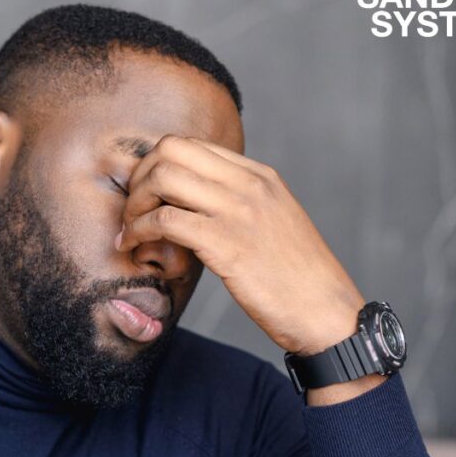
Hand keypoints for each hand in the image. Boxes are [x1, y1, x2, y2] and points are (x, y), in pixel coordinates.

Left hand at [114, 136, 365, 355]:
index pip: (193, 146)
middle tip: (132, 212)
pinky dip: (139, 232)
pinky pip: (165, 221)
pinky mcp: (226, 244)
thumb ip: (240, 208)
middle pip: (171, 151)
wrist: (325, 311)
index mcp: (260, 176)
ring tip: (130, 233)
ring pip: (163, 179)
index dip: (158, 167)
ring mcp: (238, 211)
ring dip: (134, 205)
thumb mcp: (274, 225)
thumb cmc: (297, 279)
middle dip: (140, 178)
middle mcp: (248, 184)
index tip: (147, 196)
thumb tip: (198, 210)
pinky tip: (135, 249)